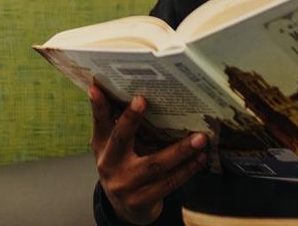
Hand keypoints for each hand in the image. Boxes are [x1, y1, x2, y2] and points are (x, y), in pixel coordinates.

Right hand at [90, 84, 209, 224]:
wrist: (125, 209)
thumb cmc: (122, 168)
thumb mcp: (112, 148)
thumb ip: (114, 123)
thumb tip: (127, 90)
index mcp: (101, 147)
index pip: (99, 122)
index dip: (98, 106)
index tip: (97, 88)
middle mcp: (109, 165)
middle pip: (120, 139)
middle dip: (131, 119)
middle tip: (142, 100)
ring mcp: (125, 186)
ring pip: (155, 165)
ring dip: (180, 150)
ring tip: (200, 138)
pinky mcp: (142, 201)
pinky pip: (169, 183)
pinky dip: (187, 169)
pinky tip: (200, 158)